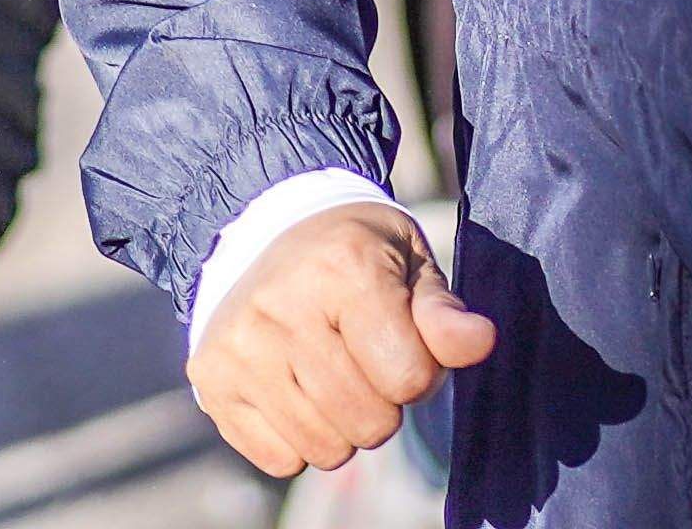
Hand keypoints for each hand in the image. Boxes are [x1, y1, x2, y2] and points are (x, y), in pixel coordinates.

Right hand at [193, 200, 495, 482]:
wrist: (263, 231)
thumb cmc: (353, 255)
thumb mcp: (409, 264)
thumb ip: (443, 313)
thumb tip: (481, 341)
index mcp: (343, 268)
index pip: (409, 378)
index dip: (419, 371)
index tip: (401, 339)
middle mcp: (282, 306)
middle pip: (369, 423)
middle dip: (383, 404)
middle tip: (365, 361)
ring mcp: (240, 347)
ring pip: (324, 448)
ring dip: (343, 427)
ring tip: (331, 375)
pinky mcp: (211, 381)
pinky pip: (280, 460)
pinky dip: (298, 440)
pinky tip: (293, 389)